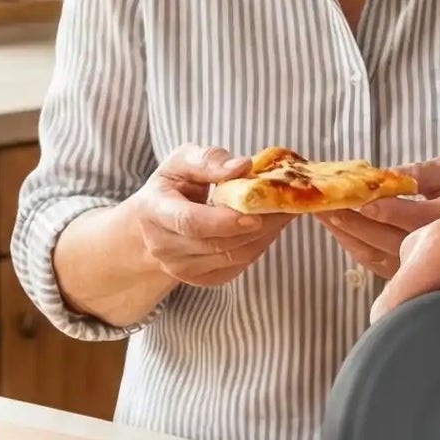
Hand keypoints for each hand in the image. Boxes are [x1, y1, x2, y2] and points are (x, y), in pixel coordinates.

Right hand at [125, 145, 291, 289]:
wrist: (157, 222)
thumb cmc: (174, 185)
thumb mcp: (182, 161)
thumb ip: (208, 160)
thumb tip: (242, 166)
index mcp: (154, 211)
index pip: (189, 222)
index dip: (223, 221)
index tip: (255, 214)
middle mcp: (163, 246)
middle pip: (216, 243)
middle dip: (257, 225)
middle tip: (286, 203)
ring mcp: (181, 268)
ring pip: (233, 257)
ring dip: (265, 234)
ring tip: (285, 210)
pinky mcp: (202, 279)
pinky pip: (238, 265)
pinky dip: (260, 245)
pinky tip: (271, 225)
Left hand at [316, 158, 439, 281]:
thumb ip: (422, 172)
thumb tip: (390, 177)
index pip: (408, 216)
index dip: (381, 209)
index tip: (357, 199)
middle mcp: (428, 247)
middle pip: (382, 236)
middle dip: (349, 218)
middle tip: (322, 201)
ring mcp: (413, 266)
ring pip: (371, 252)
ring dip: (342, 232)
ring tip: (320, 212)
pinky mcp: (401, 274)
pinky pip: (369, 261)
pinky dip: (348, 244)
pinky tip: (334, 228)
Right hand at [371, 151, 439, 380]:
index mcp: (439, 249)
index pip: (392, 308)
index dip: (401, 346)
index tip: (426, 377)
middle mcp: (418, 249)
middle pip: (397, 313)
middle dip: (420, 345)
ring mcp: (421, 254)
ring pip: (409, 308)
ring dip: (433, 333)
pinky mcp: (430, 262)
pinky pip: (421, 300)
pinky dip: (439, 320)